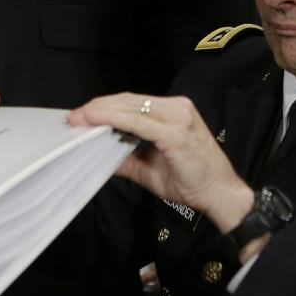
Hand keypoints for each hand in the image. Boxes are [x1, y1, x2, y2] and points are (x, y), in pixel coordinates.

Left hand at [67, 93, 253, 232]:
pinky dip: (115, 121)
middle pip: (128, 100)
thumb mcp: (150, 168)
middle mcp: (177, 109)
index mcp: (173, 112)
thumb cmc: (193, 181)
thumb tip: (99, 155)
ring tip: (80, 119)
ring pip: (131, 107)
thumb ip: (126, 158)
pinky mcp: (175, 132)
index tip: (82, 117)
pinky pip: (138, 123)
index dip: (105, 107)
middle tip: (74, 117)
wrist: (221, 195)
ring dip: (102, 112)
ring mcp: (178, 118)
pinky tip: (98, 124)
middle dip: (98, 107)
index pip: (132, 102)